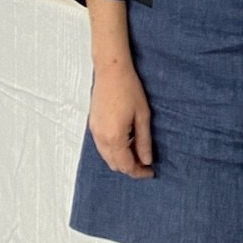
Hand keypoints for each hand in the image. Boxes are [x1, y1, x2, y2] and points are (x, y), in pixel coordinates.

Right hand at [88, 61, 153, 177]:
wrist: (111, 70)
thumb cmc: (129, 88)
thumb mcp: (142, 116)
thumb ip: (144, 141)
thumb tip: (147, 160)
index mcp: (114, 137)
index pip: (126, 165)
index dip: (139, 172)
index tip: (150, 171)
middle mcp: (101, 138)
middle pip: (114, 164)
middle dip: (130, 168)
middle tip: (146, 163)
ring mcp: (94, 132)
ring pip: (107, 157)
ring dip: (121, 160)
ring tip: (137, 153)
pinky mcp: (92, 125)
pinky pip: (102, 147)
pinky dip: (113, 151)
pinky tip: (125, 143)